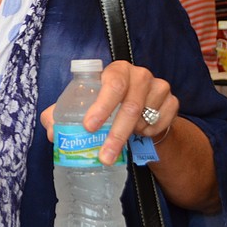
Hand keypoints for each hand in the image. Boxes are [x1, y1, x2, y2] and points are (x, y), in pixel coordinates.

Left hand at [40, 60, 177, 164]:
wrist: (140, 109)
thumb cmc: (106, 103)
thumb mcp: (84, 105)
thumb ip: (62, 114)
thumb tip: (52, 132)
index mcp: (115, 70)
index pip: (111, 84)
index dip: (101, 106)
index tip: (88, 127)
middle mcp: (139, 75)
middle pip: (130, 106)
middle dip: (116, 134)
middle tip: (104, 156)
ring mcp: (159, 86)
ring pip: (145, 117)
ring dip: (131, 134)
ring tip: (120, 141)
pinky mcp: (173, 102)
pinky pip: (161, 123)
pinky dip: (148, 132)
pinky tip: (139, 132)